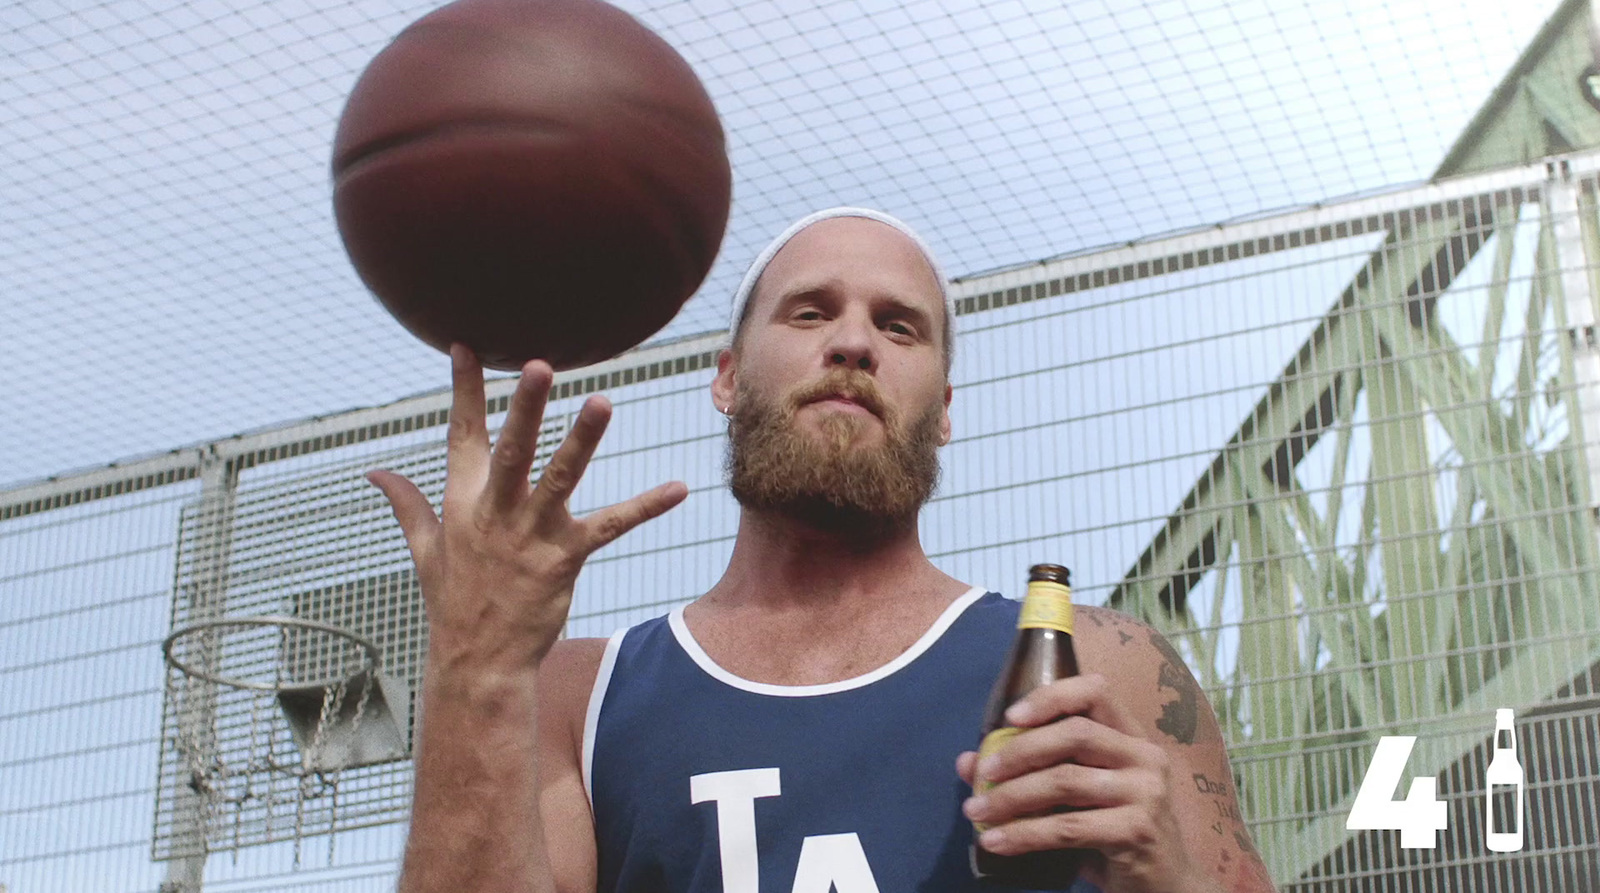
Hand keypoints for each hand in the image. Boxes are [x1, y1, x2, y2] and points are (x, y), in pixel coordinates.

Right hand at [367, 345, 687, 672]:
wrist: (477, 662)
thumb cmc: (455, 601)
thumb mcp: (424, 550)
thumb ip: (406, 504)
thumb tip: (374, 472)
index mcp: (462, 504)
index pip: (463, 436)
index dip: (465, 391)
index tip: (465, 347)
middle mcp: (495, 514)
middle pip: (510, 452)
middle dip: (523, 409)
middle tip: (537, 365)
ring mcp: (530, 537)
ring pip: (558, 480)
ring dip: (581, 442)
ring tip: (602, 403)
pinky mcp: (564, 560)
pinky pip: (609, 528)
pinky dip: (643, 508)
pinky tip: (676, 489)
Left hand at [957, 674, 1217, 892]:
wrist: (1164, 885)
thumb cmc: (1113, 832)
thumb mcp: (1074, 798)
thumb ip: (1029, 774)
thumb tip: (967, 762)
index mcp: (1132, 737)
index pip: (1096, 691)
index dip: (1050, 697)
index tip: (1009, 717)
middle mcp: (1145, 756)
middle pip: (1074, 733)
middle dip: (1019, 750)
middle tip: (983, 774)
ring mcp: (1146, 793)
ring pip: (1065, 781)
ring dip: (1011, 797)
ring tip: (976, 811)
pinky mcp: (1138, 830)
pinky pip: (1067, 827)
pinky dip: (1023, 833)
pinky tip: (995, 841)